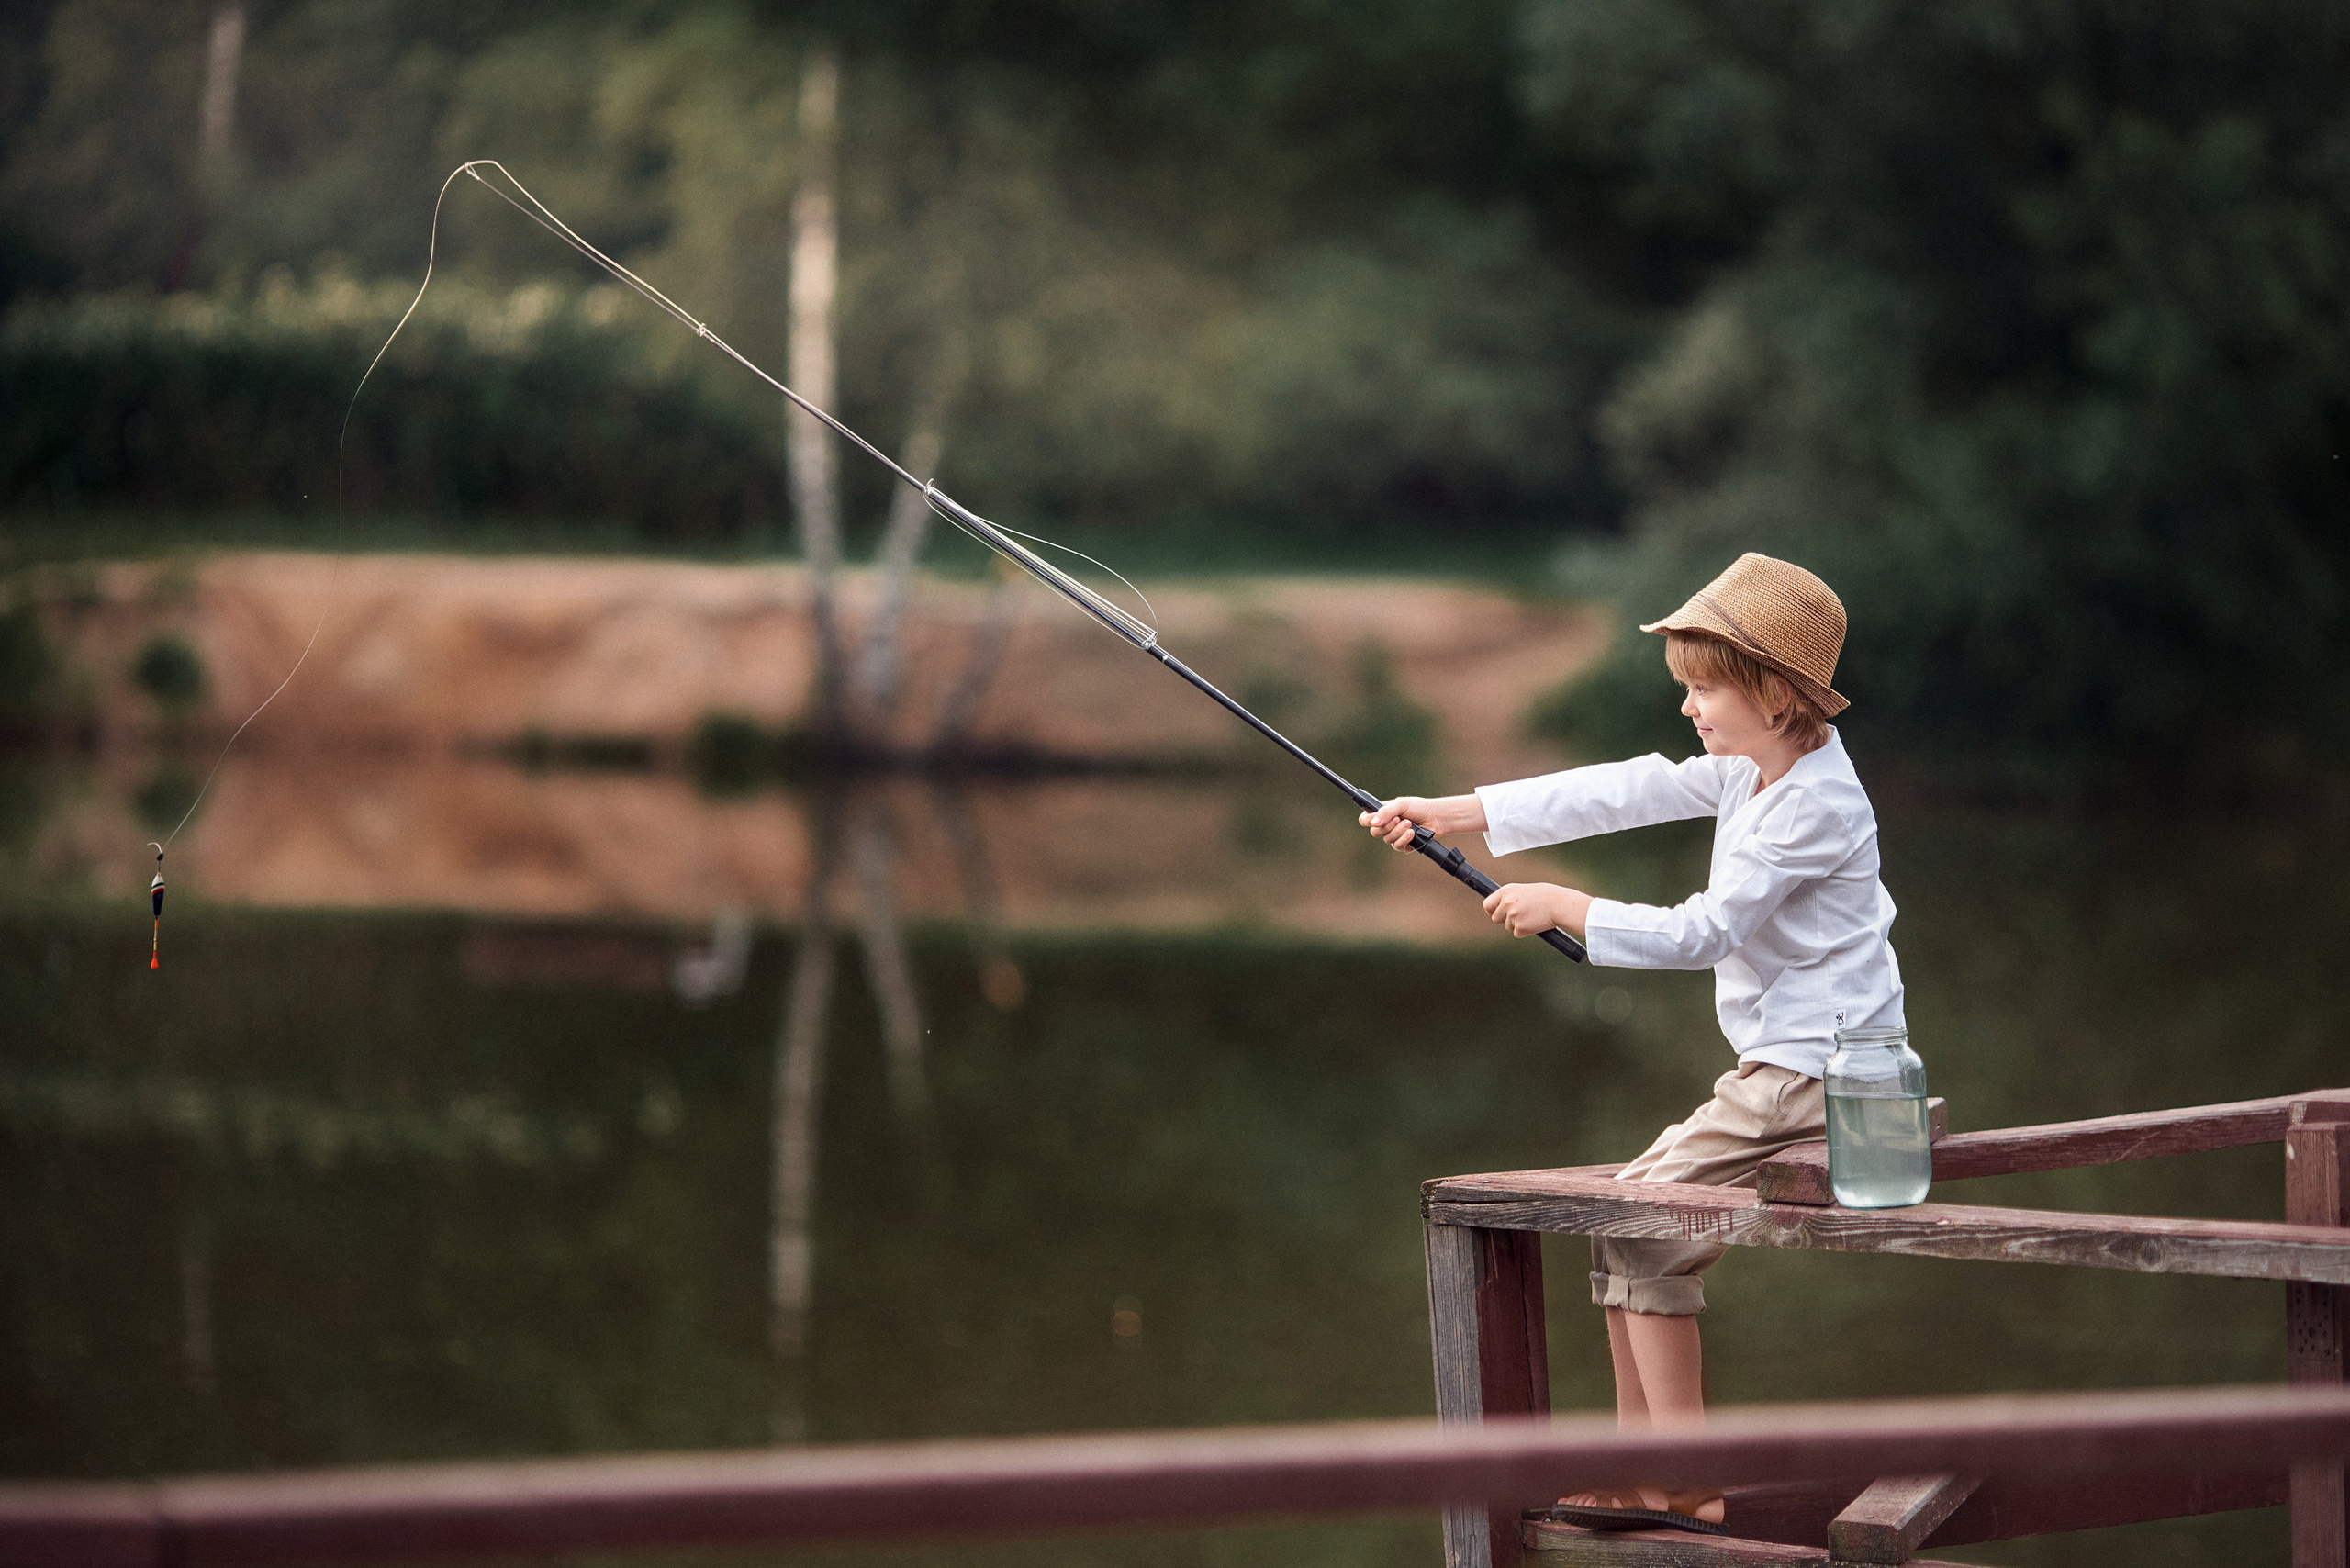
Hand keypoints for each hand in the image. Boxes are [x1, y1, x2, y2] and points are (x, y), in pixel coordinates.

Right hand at [1359, 793, 1484, 848]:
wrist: (1435, 817)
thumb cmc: (1418, 807)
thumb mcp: (1400, 804)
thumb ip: (1385, 812)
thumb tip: (1373, 822)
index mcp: (1382, 814)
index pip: (1365, 820)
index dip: (1368, 821)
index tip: (1376, 819)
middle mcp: (1386, 825)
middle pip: (1374, 832)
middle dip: (1387, 826)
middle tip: (1399, 819)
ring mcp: (1394, 836)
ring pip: (1386, 840)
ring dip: (1398, 831)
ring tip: (1410, 824)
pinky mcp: (1403, 845)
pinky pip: (1397, 846)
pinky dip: (1404, 839)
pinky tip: (1412, 833)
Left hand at [1483, 882, 1591, 939]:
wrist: (1559, 904)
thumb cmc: (1545, 896)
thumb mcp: (1524, 892)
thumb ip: (1510, 898)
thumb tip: (1499, 909)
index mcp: (1506, 891)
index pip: (1487, 904)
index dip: (1491, 911)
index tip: (1496, 914)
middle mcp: (1506, 902)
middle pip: (1496, 918)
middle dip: (1505, 920)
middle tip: (1520, 917)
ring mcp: (1513, 915)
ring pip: (1508, 927)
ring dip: (1518, 925)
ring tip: (1533, 916)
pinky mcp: (1520, 927)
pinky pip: (1518, 933)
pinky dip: (1526, 931)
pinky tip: (1535, 923)